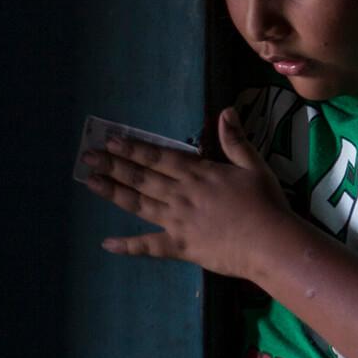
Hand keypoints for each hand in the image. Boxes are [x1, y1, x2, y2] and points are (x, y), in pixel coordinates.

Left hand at [83, 107, 294, 278]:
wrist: (270, 243)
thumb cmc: (266, 203)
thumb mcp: (255, 166)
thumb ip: (236, 141)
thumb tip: (225, 111)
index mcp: (198, 174)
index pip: (159, 157)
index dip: (133, 148)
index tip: (110, 140)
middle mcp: (180, 194)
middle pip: (141, 177)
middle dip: (113, 165)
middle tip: (87, 157)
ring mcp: (176, 221)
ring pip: (138, 204)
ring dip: (113, 193)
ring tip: (90, 182)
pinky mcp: (179, 246)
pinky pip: (149, 246)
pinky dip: (127, 246)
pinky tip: (107, 243)